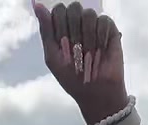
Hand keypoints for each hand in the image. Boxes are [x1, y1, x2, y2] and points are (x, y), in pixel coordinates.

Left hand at [34, 3, 127, 123]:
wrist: (95, 92)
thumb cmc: (71, 79)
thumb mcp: (53, 57)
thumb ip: (46, 31)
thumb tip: (37, 5)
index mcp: (62, 29)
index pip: (58, 10)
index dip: (60, 24)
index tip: (62, 42)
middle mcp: (77, 24)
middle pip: (74, 8)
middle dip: (73, 31)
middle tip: (76, 50)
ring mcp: (93, 25)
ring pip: (89, 14)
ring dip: (87, 38)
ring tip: (89, 54)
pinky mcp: (109, 28)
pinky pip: (104, 21)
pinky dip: (101, 38)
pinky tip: (100, 51)